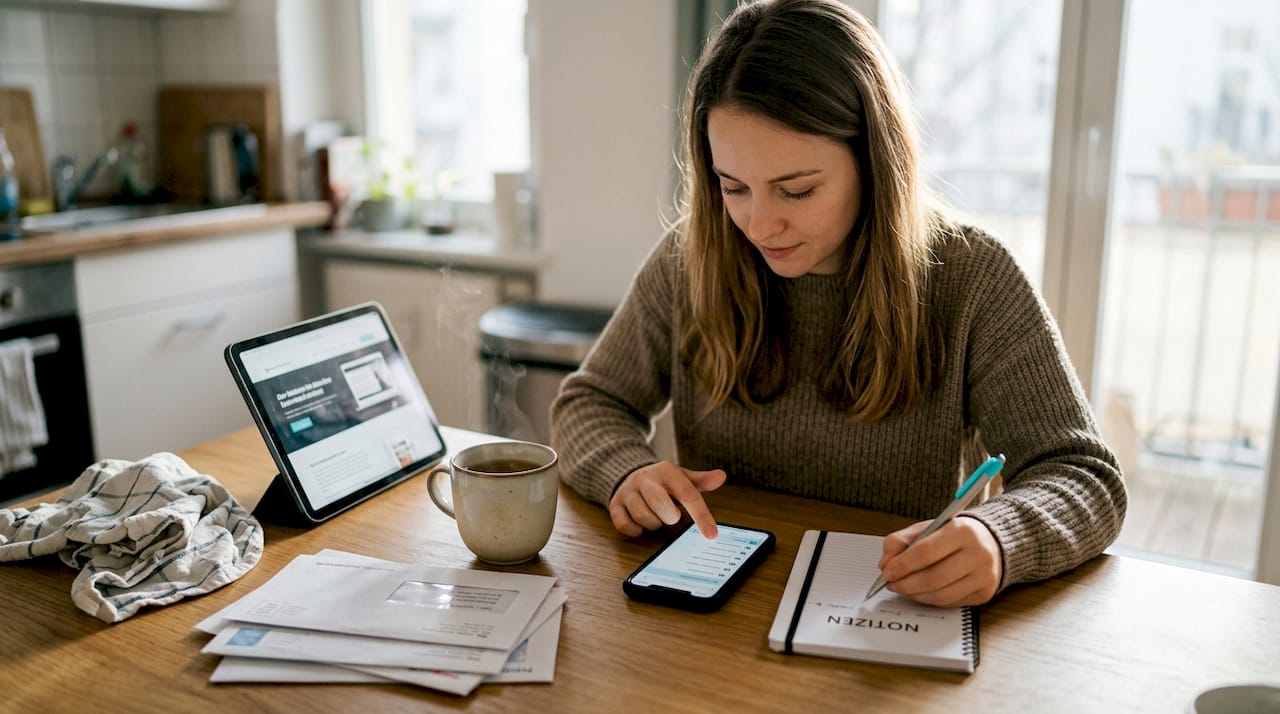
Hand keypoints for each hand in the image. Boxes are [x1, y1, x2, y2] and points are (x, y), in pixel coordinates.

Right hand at [609, 462, 726, 538]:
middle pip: (658, 502)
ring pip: (641, 516)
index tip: (711, 535)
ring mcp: (628, 491)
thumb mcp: (682, 477)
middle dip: (669, 516)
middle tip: (672, 517)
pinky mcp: (615, 504)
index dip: (701, 516)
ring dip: (653, 523)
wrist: (628, 473)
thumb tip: (720, 477)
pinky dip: (635, 529)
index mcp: (666, 471)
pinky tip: (640, 522)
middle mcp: (645, 479)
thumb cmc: (662, 481)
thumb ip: (701, 480)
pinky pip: (624, 525)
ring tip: (656, 516)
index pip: (688, 494)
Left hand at [875, 515, 1002, 606]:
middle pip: (934, 578)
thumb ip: (900, 541)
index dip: (902, 565)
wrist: (991, 542)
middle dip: (906, 584)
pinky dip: (929, 601)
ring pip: (941, 595)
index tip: (886, 572)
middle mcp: (978, 554)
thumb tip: (885, 565)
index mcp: (962, 531)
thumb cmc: (954, 535)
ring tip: (902, 589)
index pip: (926, 552)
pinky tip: (919, 593)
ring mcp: (984, 577)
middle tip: (891, 584)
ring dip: (915, 595)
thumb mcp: (927, 527)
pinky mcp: (984, 594)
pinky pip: (950, 603)